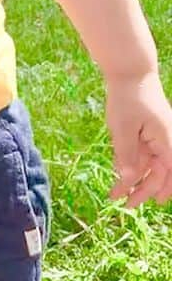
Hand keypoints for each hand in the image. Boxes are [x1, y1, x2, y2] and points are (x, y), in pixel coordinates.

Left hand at [106, 71, 171, 207]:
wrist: (130, 75)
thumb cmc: (128, 99)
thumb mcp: (122, 128)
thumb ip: (125, 154)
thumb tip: (127, 178)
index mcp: (167, 140)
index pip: (170, 171)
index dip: (164, 189)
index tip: (155, 203)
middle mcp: (166, 141)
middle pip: (160, 173)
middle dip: (144, 190)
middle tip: (126, 205)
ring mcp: (156, 138)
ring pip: (149, 166)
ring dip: (134, 180)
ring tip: (115, 195)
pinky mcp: (147, 135)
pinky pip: (141, 156)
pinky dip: (131, 166)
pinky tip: (118, 177)